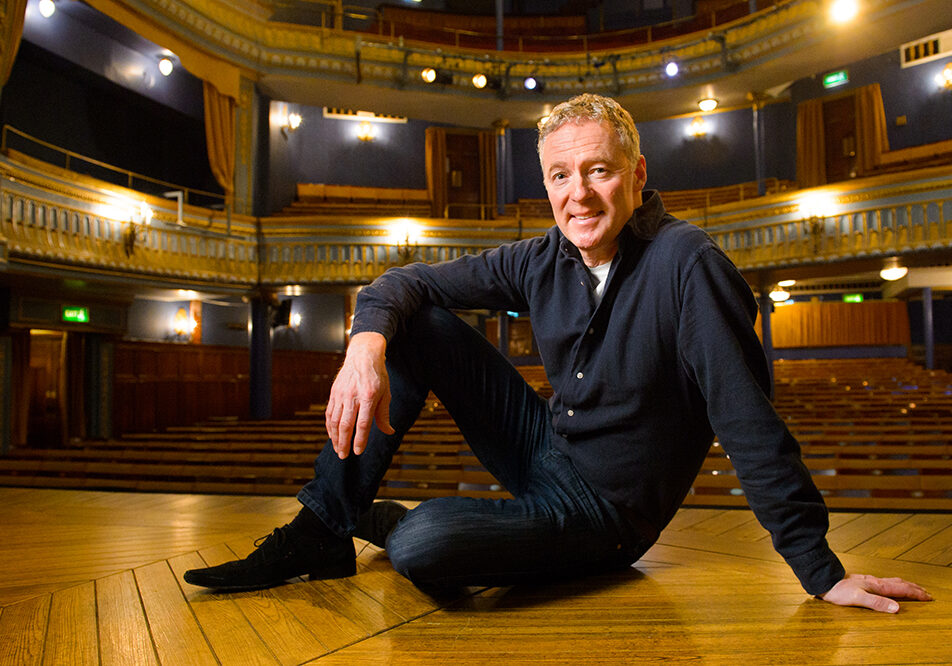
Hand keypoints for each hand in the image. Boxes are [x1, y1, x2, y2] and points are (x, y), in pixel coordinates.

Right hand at [325, 332, 394, 458]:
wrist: (363, 355)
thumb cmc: (377, 375)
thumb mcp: (386, 393)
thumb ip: (384, 414)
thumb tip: (389, 432)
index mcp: (368, 396)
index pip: (363, 423)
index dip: (360, 439)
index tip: (358, 451)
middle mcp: (352, 396)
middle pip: (346, 424)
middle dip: (344, 443)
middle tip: (344, 456)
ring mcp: (341, 394)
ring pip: (335, 420)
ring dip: (335, 437)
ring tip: (338, 449)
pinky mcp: (334, 393)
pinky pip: (329, 413)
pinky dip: (330, 426)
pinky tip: (332, 435)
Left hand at [818, 573, 931, 612]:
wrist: (823, 579)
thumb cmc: (838, 590)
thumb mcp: (857, 598)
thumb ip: (877, 603)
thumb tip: (896, 608)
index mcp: (877, 586)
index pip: (901, 590)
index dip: (916, 594)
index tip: (928, 597)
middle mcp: (874, 581)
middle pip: (899, 583)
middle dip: (914, 588)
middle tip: (926, 593)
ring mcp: (868, 580)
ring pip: (892, 581)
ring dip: (905, 585)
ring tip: (912, 587)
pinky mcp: (862, 581)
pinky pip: (884, 581)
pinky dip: (893, 584)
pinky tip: (888, 586)